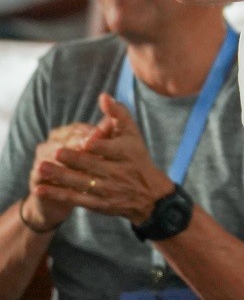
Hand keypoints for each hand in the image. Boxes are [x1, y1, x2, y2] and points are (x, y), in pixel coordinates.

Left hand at [31, 94, 172, 226]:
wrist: (148, 193)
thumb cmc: (137, 156)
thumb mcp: (132, 133)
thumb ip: (118, 113)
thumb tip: (103, 96)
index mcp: (124, 153)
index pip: (110, 149)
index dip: (98, 146)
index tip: (84, 141)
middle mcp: (116, 173)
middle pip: (92, 165)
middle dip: (73, 160)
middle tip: (55, 152)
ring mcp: (106, 189)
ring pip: (80, 182)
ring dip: (59, 176)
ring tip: (40, 168)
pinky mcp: (98, 203)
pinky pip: (74, 198)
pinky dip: (57, 194)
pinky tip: (40, 188)